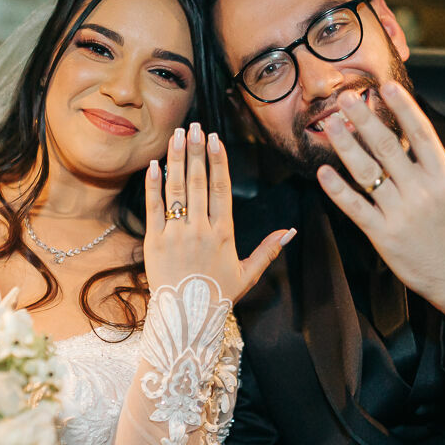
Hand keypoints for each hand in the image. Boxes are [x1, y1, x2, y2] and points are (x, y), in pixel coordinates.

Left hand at [144, 122, 294, 301]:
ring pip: (176, 189)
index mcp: (224, 234)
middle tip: (195, 126)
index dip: (218, 162)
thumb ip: (269, 250)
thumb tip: (291, 231)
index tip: (215, 139)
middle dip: (196, 151)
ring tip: (177, 135)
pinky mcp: (155, 242)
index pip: (221, 189)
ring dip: (176, 159)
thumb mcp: (248, 274)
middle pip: (198, 182)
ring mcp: (175, 234)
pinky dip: (153, 185)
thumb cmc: (218, 296)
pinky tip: (155, 164)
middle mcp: (200, 230)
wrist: (187, 318)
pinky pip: (154, 208)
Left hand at [317, 82, 444, 338]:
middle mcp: (421, 192)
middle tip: (346, 96)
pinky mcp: (383, 236)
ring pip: (367, 173)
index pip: (422, 134)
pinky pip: (356, 209)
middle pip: (387, 148)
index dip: (404, 108)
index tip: (387, 86)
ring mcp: (400, 214)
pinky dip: (338, 191)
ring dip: (346, 147)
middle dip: (364, 119)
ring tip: (329, 124)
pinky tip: (323, 172)